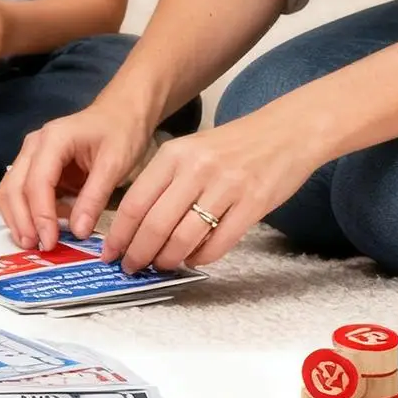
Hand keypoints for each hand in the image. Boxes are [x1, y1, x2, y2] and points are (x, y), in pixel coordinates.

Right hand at [0, 98, 154, 252]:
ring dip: (16, 218)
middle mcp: (33, 146)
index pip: (37, 182)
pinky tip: (37, 230)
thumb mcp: (115, 164)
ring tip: (31, 244)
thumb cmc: (121, 133)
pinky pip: (21, 191)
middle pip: (14, 186)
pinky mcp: (35, 166)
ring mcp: (30, 154)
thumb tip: (79, 232)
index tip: (50, 242)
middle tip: (36, 248)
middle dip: (21, 220)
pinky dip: (24, 212)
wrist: (120, 113)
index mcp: (53, 140)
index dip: (41, 214)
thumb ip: (94, 197)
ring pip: (10, 189)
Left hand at [100, 109, 317, 272]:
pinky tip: (193, 259)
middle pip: (155, 223)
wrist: (287, 131)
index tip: (110, 252)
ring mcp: (226, 187)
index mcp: (173, 155)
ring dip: (168, 259)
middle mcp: (196, 169)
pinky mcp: (253, 204)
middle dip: (139, 253)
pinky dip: (201, 257)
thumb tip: (138, 225)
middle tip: (132, 266)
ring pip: (184, 237)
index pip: (135, 202)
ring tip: (162, 265)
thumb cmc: (234, 145)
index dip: (119, 234)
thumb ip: (166, 182)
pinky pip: (219, 242)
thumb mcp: (190, 151)